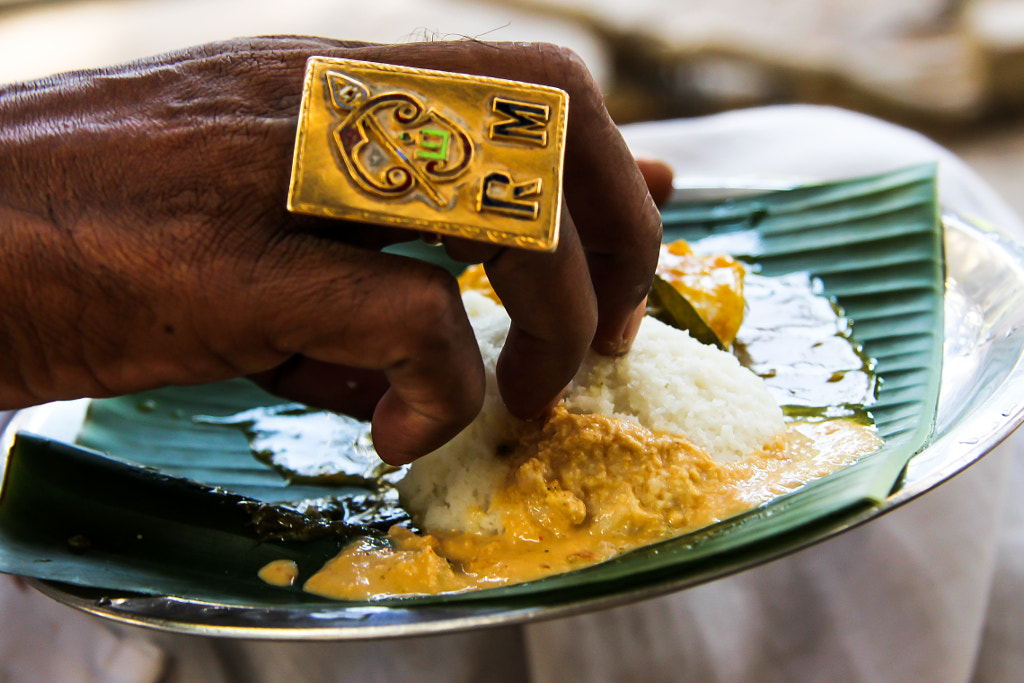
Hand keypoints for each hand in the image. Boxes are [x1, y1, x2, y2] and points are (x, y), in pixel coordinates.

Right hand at [0, 37, 664, 463]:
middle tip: (602, 337)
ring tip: (527, 400)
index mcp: (338, 84)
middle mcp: (329, 103)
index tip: (640, 242)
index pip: (530, 80)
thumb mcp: (261, 212)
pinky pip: (412, 320)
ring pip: (505, 211)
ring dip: (549, 323)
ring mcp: (286, 174)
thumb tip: (477, 322)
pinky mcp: (239, 267)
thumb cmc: (102, 228)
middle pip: (555, 116)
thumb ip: (380, 253)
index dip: (614, 165)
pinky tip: (398, 434)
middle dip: (618, 233)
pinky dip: (438, 394)